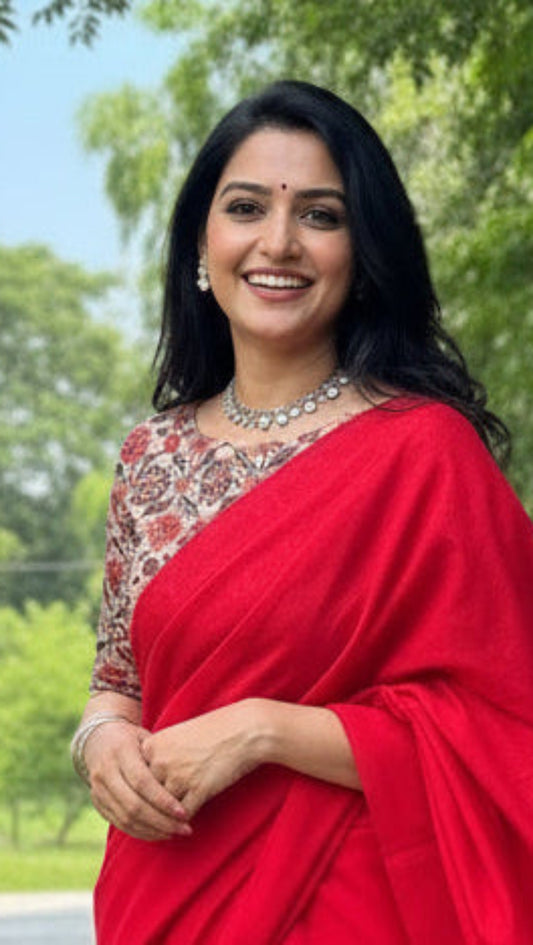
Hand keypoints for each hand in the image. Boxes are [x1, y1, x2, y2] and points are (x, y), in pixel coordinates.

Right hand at [85, 720, 191, 841]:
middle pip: (133, 805)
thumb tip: (186, 782)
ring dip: (152, 831)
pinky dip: (139, 832)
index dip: (163, 800)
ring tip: (174, 832)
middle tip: (183, 829)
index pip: (142, 782)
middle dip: (160, 821)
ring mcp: (98, 789)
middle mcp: (105, 771)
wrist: (99, 738)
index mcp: (120, 751)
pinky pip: (118, 823)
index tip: (184, 813)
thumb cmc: (133, 737)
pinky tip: (158, 833)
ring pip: (125, 819)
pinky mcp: (97, 802)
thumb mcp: (146, 738)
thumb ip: (160, 758)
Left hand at [140, 701, 265, 818]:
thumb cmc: (212, 732)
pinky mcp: (198, 789)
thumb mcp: (177, 737)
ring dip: (166, 820)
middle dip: (152, 810)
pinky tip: (188, 825)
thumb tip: (146, 785)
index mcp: (151, 745)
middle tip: (156, 823)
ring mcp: (178, 775)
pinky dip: (183, 822)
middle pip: (146, 796)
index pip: (137, 779)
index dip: (142, 792)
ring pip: (162, 809)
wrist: (243, 730)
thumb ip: (158, 757)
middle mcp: (160, 760)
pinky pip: (183, 815)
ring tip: (172, 828)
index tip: (143, 803)